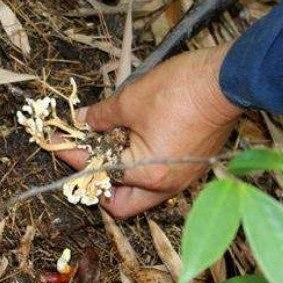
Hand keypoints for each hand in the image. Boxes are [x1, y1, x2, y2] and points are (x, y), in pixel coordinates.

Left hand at [56, 45, 241, 217]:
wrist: (226, 79)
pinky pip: (158, 176)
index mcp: (147, 175)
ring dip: (119, 174)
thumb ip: (100, 116)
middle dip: (97, 183)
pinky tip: (129, 139)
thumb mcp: (129, 100)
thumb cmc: (179, 90)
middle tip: (82, 158)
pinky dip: (139, 165)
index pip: (98, 175)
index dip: (72, 157)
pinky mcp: (192, 165)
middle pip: (121, 203)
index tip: (56, 142)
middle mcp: (165, 186)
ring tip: (104, 145)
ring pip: (140, 192)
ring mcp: (182, 178)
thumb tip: (81, 121)